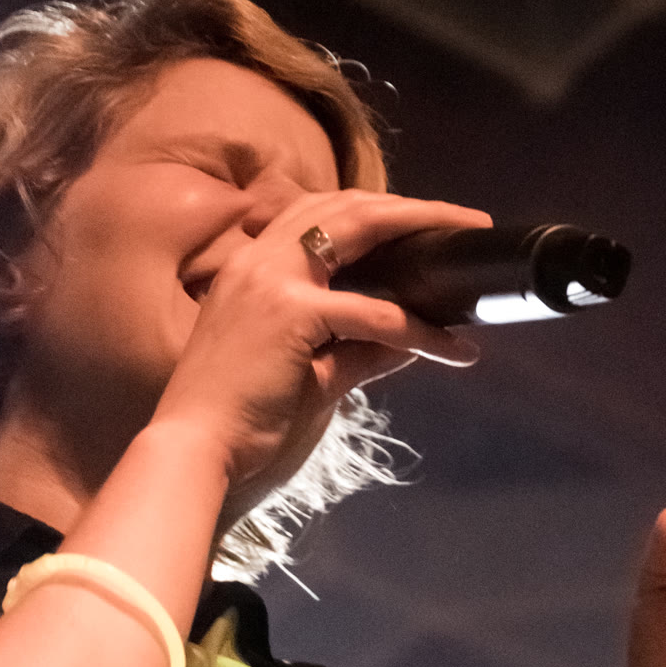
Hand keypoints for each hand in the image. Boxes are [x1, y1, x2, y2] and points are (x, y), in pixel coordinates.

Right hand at [152, 189, 488, 515]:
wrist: (195, 460)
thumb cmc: (240, 430)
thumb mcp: (309, 380)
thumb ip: (355, 353)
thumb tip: (407, 343)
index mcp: (249, 271)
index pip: (316, 215)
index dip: (371, 213)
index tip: (418, 224)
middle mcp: (257, 262)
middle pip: (345, 206)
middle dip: (410, 208)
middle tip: (463, 220)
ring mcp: (271, 281)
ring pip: (363, 230)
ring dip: (424, 234)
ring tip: (470, 251)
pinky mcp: (291, 314)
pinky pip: (376, 314)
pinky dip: (421, 331)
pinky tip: (454, 349)